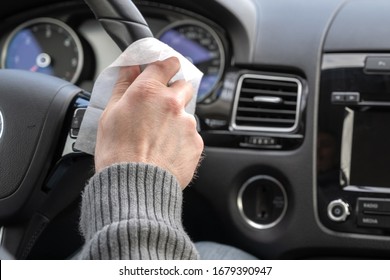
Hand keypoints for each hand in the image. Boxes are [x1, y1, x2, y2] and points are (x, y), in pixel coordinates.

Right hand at [94, 57, 203, 187]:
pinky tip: (166, 151)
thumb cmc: (117, 153)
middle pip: (184, 86)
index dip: (166, 66)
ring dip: (177, 120)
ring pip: (187, 114)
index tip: (166, 70)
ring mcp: (187, 124)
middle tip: (161, 108)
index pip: (166, 64)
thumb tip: (130, 68)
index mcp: (148, 92)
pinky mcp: (196, 143)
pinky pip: (192, 135)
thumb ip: (123, 86)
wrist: (135, 186)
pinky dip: (182, 140)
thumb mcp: (109, 114)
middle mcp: (172, 103)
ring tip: (159, 139)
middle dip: (175, 92)